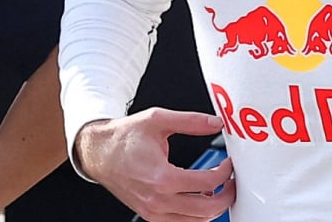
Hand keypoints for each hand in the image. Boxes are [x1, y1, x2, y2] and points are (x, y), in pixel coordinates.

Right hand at [74, 108, 234, 221]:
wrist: (98, 152)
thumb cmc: (124, 137)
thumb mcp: (157, 119)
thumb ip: (190, 121)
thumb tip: (215, 122)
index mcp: (161, 176)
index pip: (207, 182)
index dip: (225, 173)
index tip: (229, 164)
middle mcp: (158, 199)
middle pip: (206, 210)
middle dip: (227, 196)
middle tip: (233, 182)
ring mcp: (153, 211)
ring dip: (212, 208)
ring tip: (218, 190)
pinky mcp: (149, 215)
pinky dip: (195, 215)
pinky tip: (199, 198)